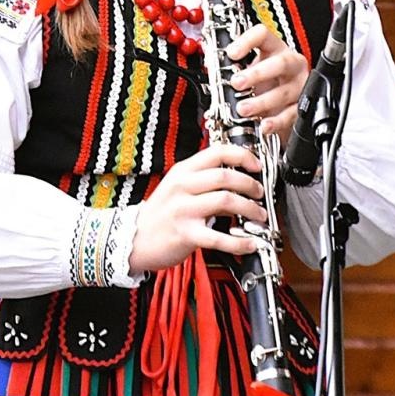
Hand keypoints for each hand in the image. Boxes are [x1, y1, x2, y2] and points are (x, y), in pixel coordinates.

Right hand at [128, 144, 267, 273]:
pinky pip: (220, 237)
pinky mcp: (186, 234)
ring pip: (226, 201)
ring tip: (259, 215)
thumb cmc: (161, 214)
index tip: (256, 165)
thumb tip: (238, 178)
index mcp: (182, 171)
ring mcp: (183, 210)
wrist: (135, 238)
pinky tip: (250, 243)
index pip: (217, 152)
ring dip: (251, 209)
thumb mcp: (177, 187)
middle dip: (251, 185)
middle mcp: (182, 187)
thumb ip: (203, 179)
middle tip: (259, 194)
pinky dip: (241, 242)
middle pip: (225, 176)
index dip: (243, 156)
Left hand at [227, 24, 307, 136]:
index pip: (264, 35)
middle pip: (280, 63)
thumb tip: (210, 63)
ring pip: (284, 92)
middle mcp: (290, 65)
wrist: (280, 105)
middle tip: (237, 82)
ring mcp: (298, 86)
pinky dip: (276, 121)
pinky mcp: (301, 108)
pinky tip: (264, 125)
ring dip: (261, 101)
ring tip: (243, 109)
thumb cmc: (261, 81)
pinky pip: (291, 115)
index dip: (247, 41)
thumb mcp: (248, 68)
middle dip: (257, 74)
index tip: (231, 53)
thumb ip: (232, 65)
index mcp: (274, 48)